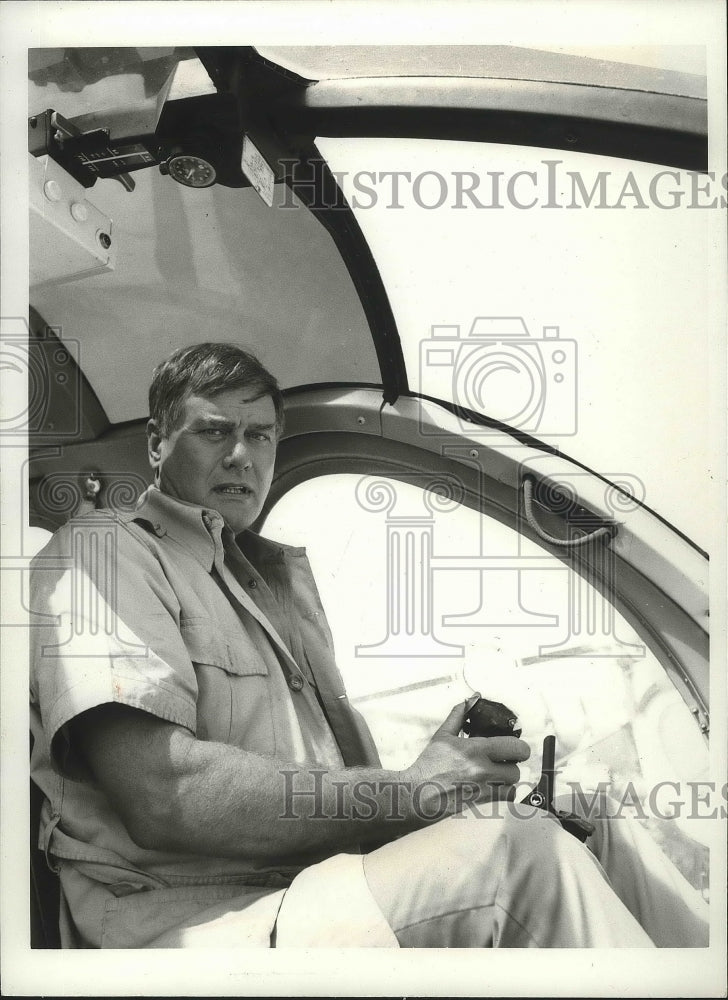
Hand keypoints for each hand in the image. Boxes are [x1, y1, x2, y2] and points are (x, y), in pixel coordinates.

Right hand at [405, 700, 530, 817]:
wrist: (417, 794)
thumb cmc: (429, 766)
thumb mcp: (443, 736)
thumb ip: (459, 715)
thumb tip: (472, 699)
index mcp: (475, 749)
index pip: (514, 747)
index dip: (519, 747)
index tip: (514, 747)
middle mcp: (482, 770)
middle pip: (516, 768)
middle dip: (512, 764)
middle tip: (505, 761)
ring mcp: (483, 789)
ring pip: (512, 784)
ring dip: (507, 779)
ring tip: (496, 774)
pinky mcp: (481, 803)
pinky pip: (504, 798)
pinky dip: (502, 793)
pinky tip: (492, 787)